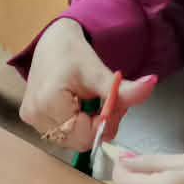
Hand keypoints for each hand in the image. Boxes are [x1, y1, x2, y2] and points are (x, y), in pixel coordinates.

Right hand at [16, 19, 153, 147]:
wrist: (52, 42)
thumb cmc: (72, 53)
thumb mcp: (99, 71)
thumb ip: (123, 88)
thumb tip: (152, 84)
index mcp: (48, 103)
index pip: (86, 136)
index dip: (106, 123)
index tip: (113, 102)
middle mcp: (35, 115)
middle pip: (80, 141)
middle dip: (98, 125)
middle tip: (105, 100)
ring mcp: (31, 119)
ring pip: (73, 139)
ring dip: (88, 126)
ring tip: (91, 101)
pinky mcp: (32, 119)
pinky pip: (64, 133)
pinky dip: (77, 124)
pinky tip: (79, 106)